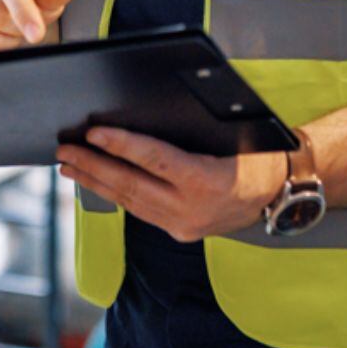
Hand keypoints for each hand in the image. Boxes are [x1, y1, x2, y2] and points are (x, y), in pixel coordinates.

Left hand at [56, 127, 287, 242]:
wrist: (283, 193)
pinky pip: (141, 211)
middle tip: (64, 151)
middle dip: (92, 166)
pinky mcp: (180, 233)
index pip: (153, 160)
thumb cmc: (260, 155)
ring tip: (69, 167)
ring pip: (130, 202)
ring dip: (96, 182)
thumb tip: (141, 114)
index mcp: (206, 181)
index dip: (120, 145)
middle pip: (131, 184)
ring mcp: (184, 225)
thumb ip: (191, 131)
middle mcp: (192, 209)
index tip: (91, 134)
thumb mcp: (234, 136)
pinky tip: (98, 183)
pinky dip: (116, 194)